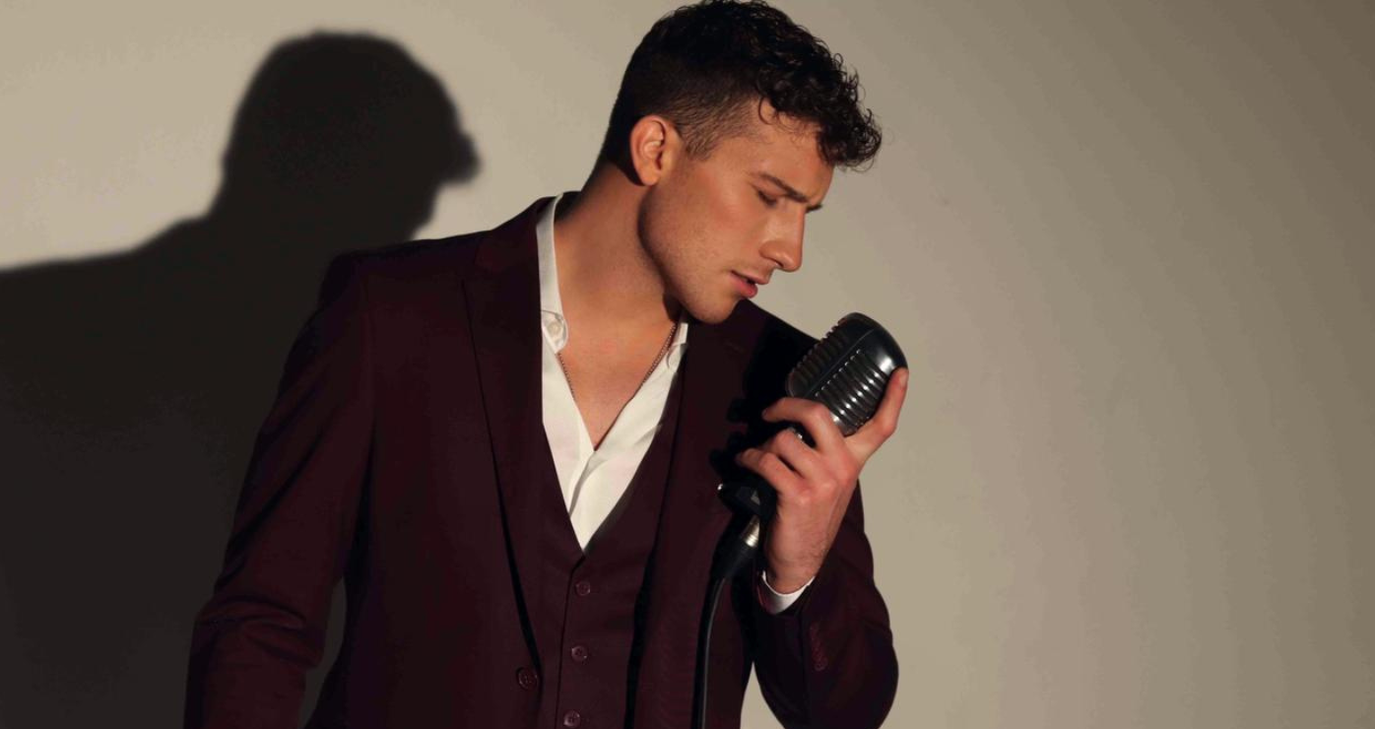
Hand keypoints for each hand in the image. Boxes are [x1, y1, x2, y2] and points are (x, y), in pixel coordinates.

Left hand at [735, 368, 909, 592]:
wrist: (801, 561)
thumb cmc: (812, 516)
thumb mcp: (830, 483)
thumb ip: (826, 454)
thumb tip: (796, 421)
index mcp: (854, 461)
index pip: (881, 427)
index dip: (893, 397)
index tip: (900, 372)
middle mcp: (842, 468)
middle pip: (819, 414)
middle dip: (788, 404)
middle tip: (772, 411)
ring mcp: (822, 481)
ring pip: (784, 439)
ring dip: (763, 444)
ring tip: (759, 455)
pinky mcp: (797, 494)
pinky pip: (766, 461)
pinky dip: (749, 458)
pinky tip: (746, 461)